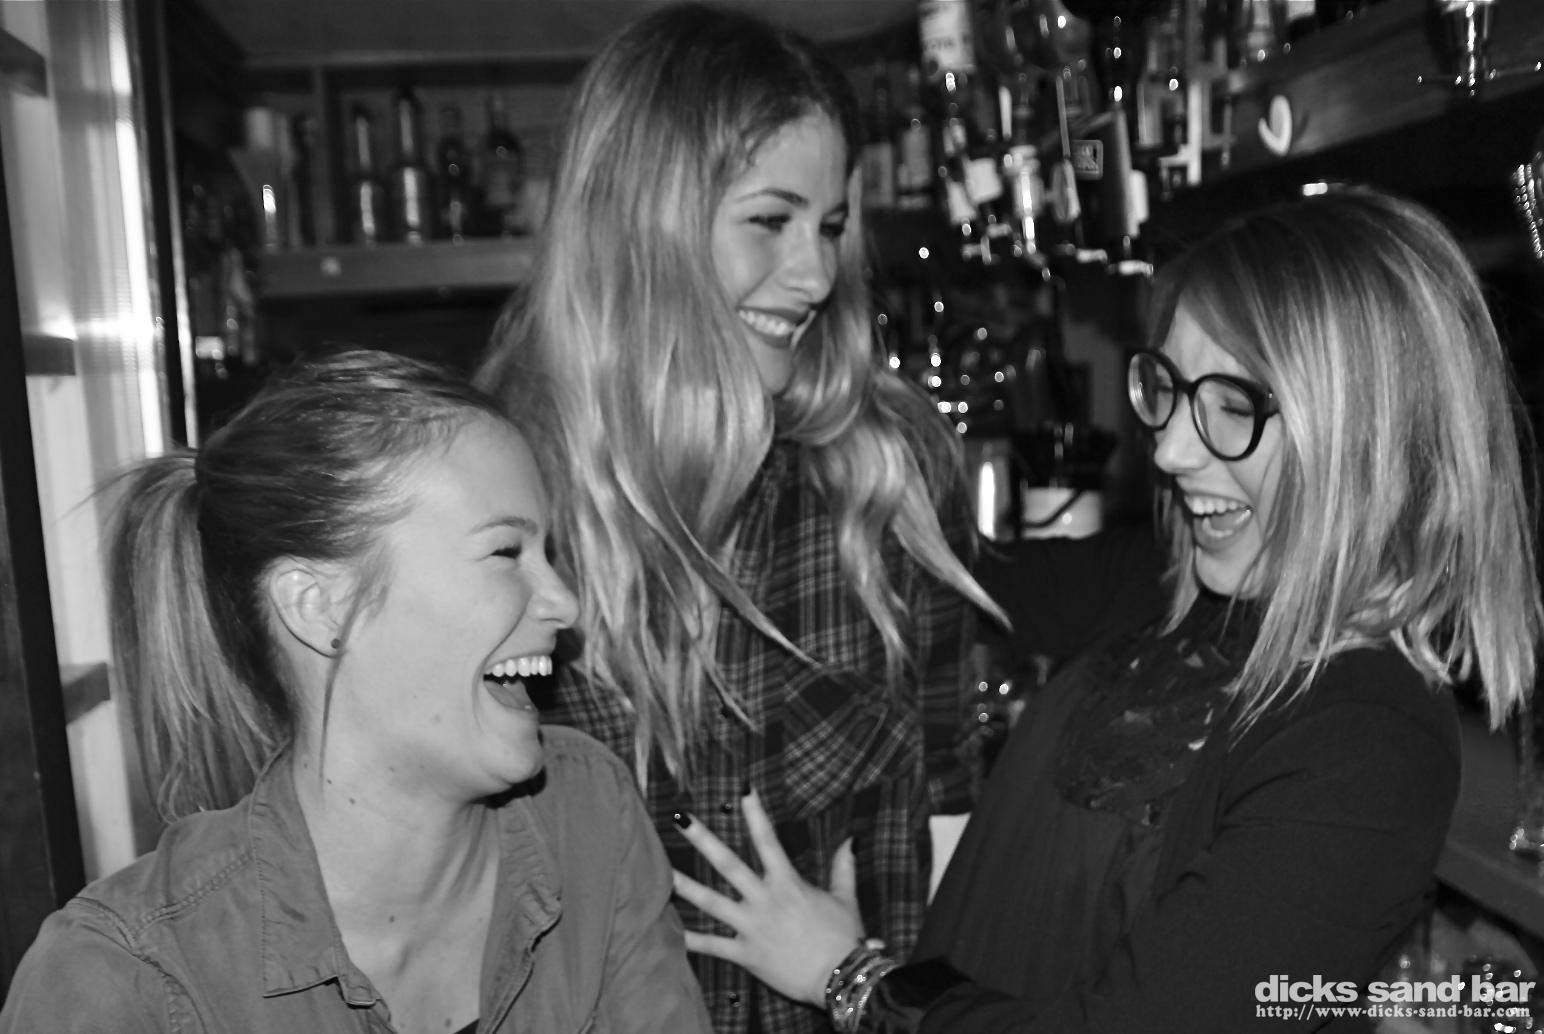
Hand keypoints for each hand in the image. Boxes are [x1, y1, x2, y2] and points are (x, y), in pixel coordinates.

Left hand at [672, 790, 865, 1006]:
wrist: (841, 978)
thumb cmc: (844, 938)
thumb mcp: (845, 898)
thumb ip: (843, 868)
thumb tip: (852, 840)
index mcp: (788, 883)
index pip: (767, 839)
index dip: (754, 812)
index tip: (742, 788)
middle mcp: (764, 900)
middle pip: (727, 864)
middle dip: (702, 839)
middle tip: (680, 819)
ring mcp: (751, 927)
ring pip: (711, 902)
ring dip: (685, 886)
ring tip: (662, 872)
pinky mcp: (746, 954)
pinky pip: (713, 947)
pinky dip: (691, 941)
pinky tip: (669, 932)